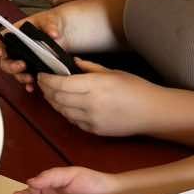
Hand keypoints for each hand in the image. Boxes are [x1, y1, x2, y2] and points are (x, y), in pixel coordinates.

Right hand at [0, 7, 69, 87]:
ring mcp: (24, 61)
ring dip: (21, 77)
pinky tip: (33, 86)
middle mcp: (16, 50)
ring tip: (30, 77)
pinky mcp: (33, 70)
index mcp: (14, 35)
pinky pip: (28, 80)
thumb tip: (53, 33)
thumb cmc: (49, 23)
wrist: (61, 32)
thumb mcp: (49, 19)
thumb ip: (50, 25)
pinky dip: (29, 84)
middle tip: (21, 65)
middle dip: (11, 66)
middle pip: (5, 62)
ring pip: (16, 73)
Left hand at [36, 59, 156, 135]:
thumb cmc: (136, 88)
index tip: (41, 74)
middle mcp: (91, 103)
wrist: (152, 112)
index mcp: (96, 85)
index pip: (61, 83)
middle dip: (46, 90)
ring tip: (51, 93)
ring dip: (53, 102)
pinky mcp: (95, 130)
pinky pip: (73, 121)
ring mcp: (92, 119)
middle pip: (57, 98)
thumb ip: (89, 68)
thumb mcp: (112, 72)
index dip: (47, 79)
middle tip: (42, 83)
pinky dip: (65, 112)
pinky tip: (66, 105)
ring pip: (62, 111)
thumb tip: (73, 63)